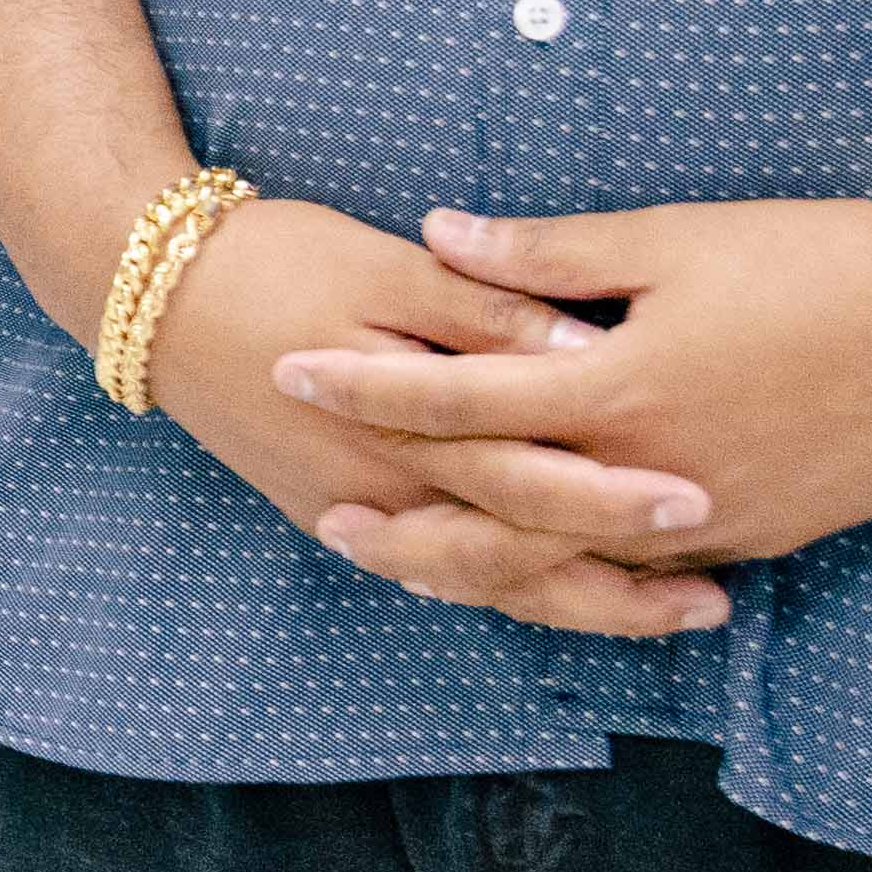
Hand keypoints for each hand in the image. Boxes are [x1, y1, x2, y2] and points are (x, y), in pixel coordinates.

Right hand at [127, 193, 721, 637]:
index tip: (703, 502)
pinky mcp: (340, 515)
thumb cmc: (276, 260)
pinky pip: (444, 576)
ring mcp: (358, 514)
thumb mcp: (385, 266)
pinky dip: (514, 594)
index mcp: (403, 428)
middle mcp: (384, 492)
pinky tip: (569, 595)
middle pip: (520, 562)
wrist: (152, 294)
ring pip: (485, 587)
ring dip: (579, 604)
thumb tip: (582, 347)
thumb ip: (486, 311)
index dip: (617, 501)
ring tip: (670, 610)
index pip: (529, 481)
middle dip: (622, 586)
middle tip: (719, 601)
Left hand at [269, 197, 871, 569]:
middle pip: (490, 523)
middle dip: (403, 526)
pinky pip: (638, 575)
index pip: (454, 398)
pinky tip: (540, 573)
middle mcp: (644, 475)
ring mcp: (701, 522)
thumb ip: (545, 253)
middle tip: (326, 517)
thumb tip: (438, 235)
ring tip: (413, 560)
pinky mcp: (750, 540)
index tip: (291, 374)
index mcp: (612, 391)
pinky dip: (578, 577)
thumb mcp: (670, 238)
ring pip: (562, 567)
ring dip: (479, 569)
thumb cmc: (811, 258)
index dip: (365, 388)